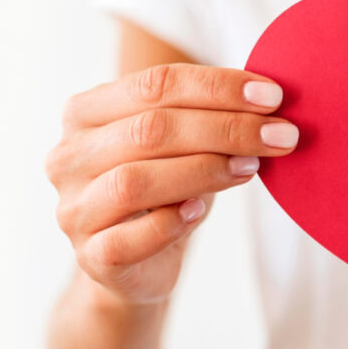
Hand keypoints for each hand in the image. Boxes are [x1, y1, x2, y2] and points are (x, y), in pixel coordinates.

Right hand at [45, 64, 297, 303]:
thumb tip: (267, 97)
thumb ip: (201, 115)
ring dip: (204, 171)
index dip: (216, 87)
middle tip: (280, 135)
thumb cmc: (159, 190)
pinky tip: (199, 211)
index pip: (152, 86)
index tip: (273, 97)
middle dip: (224, 129)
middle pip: (148, 130)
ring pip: (135, 181)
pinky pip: (129, 238)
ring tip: (251, 168)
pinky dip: (171, 223)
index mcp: (83, 114)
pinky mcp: (89, 256)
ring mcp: (73, 209)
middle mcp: (67, 157)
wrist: (130, 262)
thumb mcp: (175, 143)